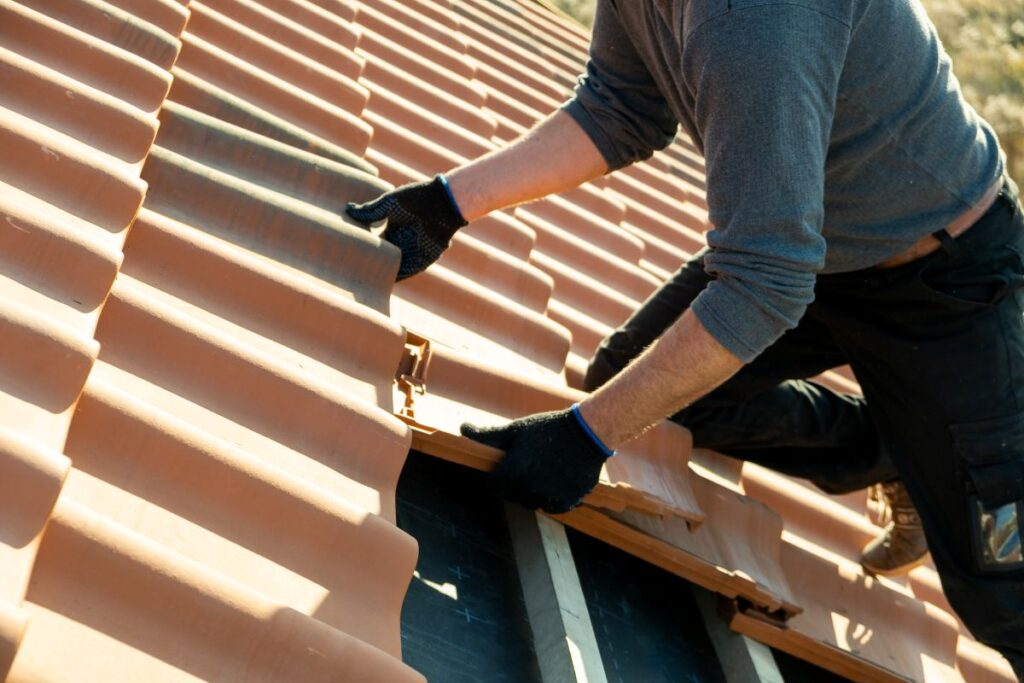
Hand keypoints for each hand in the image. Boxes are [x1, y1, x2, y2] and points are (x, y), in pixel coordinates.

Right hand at [345, 175, 466, 279]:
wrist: (442, 202)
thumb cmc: (416, 198)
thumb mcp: (389, 204)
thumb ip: (370, 211)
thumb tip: (348, 209)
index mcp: (394, 228)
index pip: (376, 243)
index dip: (365, 248)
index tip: (350, 254)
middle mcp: (403, 241)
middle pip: (384, 257)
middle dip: (373, 263)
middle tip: (353, 272)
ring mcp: (414, 251)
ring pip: (396, 266)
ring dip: (384, 273)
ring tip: (364, 281)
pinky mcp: (425, 259)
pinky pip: (409, 271)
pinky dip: (398, 276)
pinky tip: (384, 282)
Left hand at [461, 406, 612, 513]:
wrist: (586, 433)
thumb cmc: (547, 428)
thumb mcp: (516, 429)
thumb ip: (487, 435)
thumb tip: (462, 428)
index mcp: (512, 471)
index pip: (495, 487)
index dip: (499, 478)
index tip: (508, 468)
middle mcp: (529, 487)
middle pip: (514, 496)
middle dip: (517, 485)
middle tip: (530, 467)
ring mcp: (549, 496)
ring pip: (533, 504)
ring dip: (535, 493)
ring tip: (545, 473)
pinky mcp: (567, 501)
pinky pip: (553, 508)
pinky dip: (553, 499)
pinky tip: (557, 481)